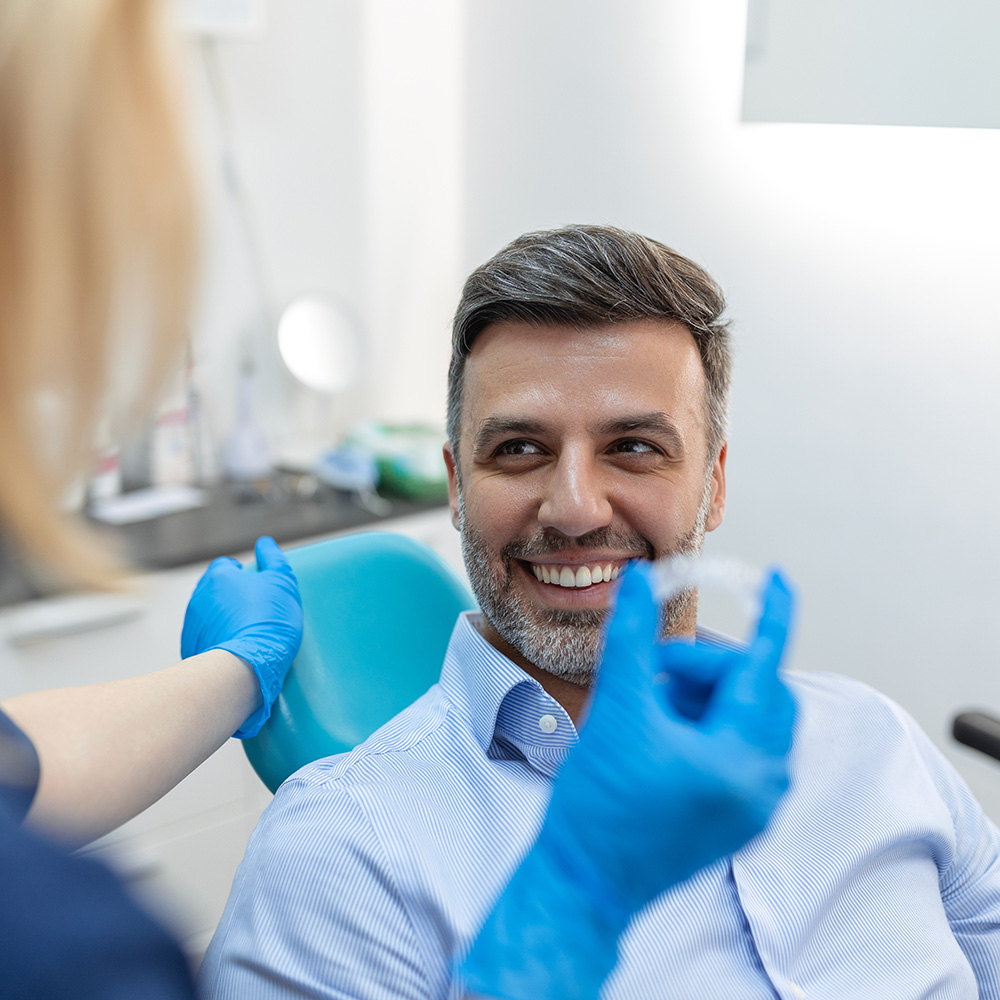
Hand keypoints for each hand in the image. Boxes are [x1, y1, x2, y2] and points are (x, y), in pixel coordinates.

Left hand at [181, 536, 302, 738]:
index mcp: (219, 576)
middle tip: (253, 609)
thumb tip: (265, 543)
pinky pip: (205, 637)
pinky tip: (236, 647)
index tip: (255, 586)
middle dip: (230, 595)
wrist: (245, 666)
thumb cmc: (267, 621)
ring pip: (208, 613)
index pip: (226, 565)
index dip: (241, 574)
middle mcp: (199, 596)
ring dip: (223, 617)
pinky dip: (217, 638)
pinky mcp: (190, 647)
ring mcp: (192, 623)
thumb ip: (273, 559)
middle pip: (215, 589)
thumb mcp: (281, 583)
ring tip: (246, 631)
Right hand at [549, 563, 795, 917]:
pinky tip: (659, 730)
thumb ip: (633, 639)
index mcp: (740, 762)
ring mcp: (752, 807)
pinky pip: (738, 749)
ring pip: (746, 720)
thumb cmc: (597, 808)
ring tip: (650, 705)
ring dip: (704, 697)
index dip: (773, 616)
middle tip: (658, 671)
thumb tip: (640, 584)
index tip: (780, 579)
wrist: (583, 882)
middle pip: (758, 694)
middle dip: (709, 669)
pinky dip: (706, 724)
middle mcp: (760, 787)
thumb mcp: (615, 711)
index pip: (766, 669)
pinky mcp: (735, 818)